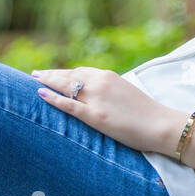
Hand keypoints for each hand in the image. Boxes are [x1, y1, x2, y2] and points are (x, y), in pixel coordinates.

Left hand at [32, 67, 182, 154]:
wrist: (160, 124)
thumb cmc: (146, 113)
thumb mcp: (126, 93)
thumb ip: (109, 90)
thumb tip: (96, 94)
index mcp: (108, 76)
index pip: (79, 71)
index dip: (63, 72)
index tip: (52, 73)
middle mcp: (100, 83)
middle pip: (68, 75)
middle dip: (50, 74)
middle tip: (34, 74)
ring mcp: (96, 99)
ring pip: (65, 86)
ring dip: (47, 82)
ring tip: (34, 81)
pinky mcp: (95, 116)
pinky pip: (68, 104)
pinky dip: (52, 98)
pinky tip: (40, 93)